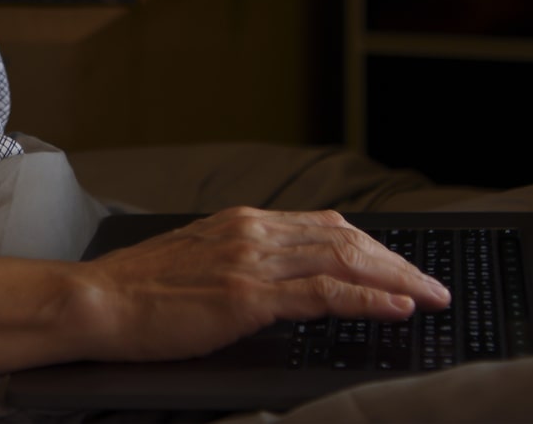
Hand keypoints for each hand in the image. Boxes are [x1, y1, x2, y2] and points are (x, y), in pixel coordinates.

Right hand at [74, 207, 451, 362]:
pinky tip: (397, 308)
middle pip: (346, 239)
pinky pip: (323, 294)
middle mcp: (252, 232)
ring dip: (398, 279)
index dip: (374, 247)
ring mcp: (251, 261)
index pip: (326, 226)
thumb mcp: (199, 263)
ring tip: (431, 297)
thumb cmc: (137, 292)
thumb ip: (243, 264)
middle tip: (436, 285)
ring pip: (344, 260)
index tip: (404, 268)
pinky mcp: (247, 297)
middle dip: (399, 263)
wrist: (96, 302)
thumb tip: (285, 284)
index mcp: (242, 223)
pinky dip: (368, 298)